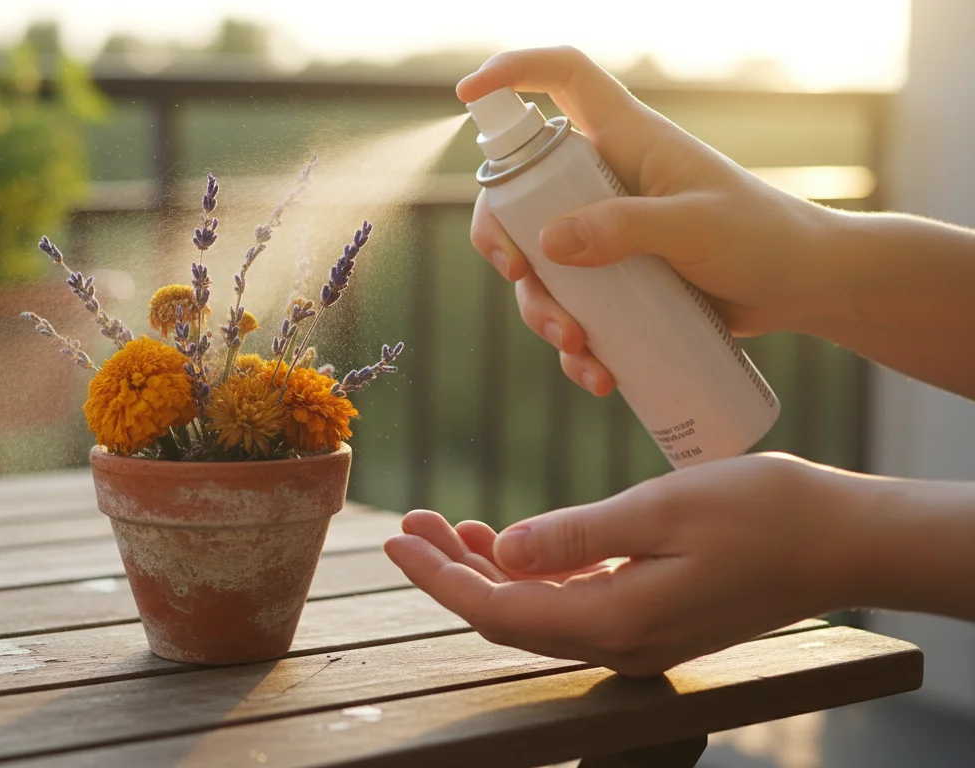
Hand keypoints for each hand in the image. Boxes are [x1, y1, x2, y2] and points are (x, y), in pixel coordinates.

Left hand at [384, 453, 864, 676]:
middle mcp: (619, 643)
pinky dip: (534, 573)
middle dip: (451, 571)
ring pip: (537, 610)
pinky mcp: (654, 618)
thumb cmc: (761, 514)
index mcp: (613, 622)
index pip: (496, 609)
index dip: (438, 577)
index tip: (394, 541)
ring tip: (447, 525)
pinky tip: (510, 541)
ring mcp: (638, 636)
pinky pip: (572, 603)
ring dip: (488, 570)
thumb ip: (573, 537)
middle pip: (507, 616)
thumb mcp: (658, 510)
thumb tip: (503, 554)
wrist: (844, 541)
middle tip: (412, 522)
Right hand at [459, 47, 842, 395]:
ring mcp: (603, 234)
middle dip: (502, 239)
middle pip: (519, 193)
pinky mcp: (613, 283)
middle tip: (519, 276)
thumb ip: (625, 228)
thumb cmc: (762, 237)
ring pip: (538, 266)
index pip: (562, 78)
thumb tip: (547, 243)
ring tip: (578, 347)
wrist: (801, 289)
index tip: (467, 97)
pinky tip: (598, 375)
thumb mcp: (696, 227)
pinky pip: (570, 311)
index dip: (511, 73)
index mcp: (625, 140)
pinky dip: (574, 349)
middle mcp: (603, 183)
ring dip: (542, 311)